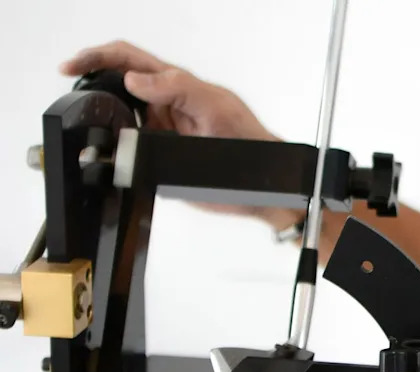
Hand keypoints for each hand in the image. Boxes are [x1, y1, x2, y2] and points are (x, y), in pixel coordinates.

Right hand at [58, 40, 302, 231]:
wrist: (264, 182)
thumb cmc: (248, 140)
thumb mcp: (215, 107)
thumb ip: (179, 88)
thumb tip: (137, 80)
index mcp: (175, 85)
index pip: (129, 59)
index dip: (98, 56)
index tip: (73, 66)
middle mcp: (164, 105)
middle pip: (116, 84)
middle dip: (91, 80)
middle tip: (72, 87)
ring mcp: (160, 131)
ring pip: (118, 117)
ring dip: (100, 116)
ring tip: (86, 119)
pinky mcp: (159, 156)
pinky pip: (126, 149)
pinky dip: (112, 148)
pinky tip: (107, 150)